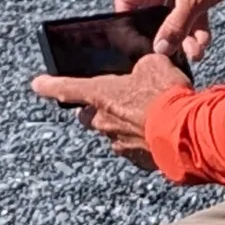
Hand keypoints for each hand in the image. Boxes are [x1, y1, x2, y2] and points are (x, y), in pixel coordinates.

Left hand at [30, 51, 188, 170]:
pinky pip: (134, 147)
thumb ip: (141, 65)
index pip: (66, 89)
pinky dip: (143, 139)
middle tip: (115, 100)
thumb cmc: (166, 95)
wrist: (187, 132)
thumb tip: (143, 67)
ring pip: (112, 132)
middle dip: (97, 109)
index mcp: (101, 94)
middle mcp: (104, 121)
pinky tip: (160, 130)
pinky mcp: (138, 160)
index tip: (37, 84)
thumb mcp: (154, 64)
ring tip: (150, 114)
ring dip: (125, 124)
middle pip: (89, 115)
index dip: (49, 85)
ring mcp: (120, 144)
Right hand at [114, 0, 224, 66]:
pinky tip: (204, 42)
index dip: (130, 23)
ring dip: (184, 35)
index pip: (128, 0)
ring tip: (196, 52)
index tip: (136, 44)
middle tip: (168, 55)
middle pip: (153, 12)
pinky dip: (197, 27)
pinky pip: (190, 13)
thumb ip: (175, 26)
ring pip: (174, 16)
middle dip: (164, 34)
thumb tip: (159, 48)